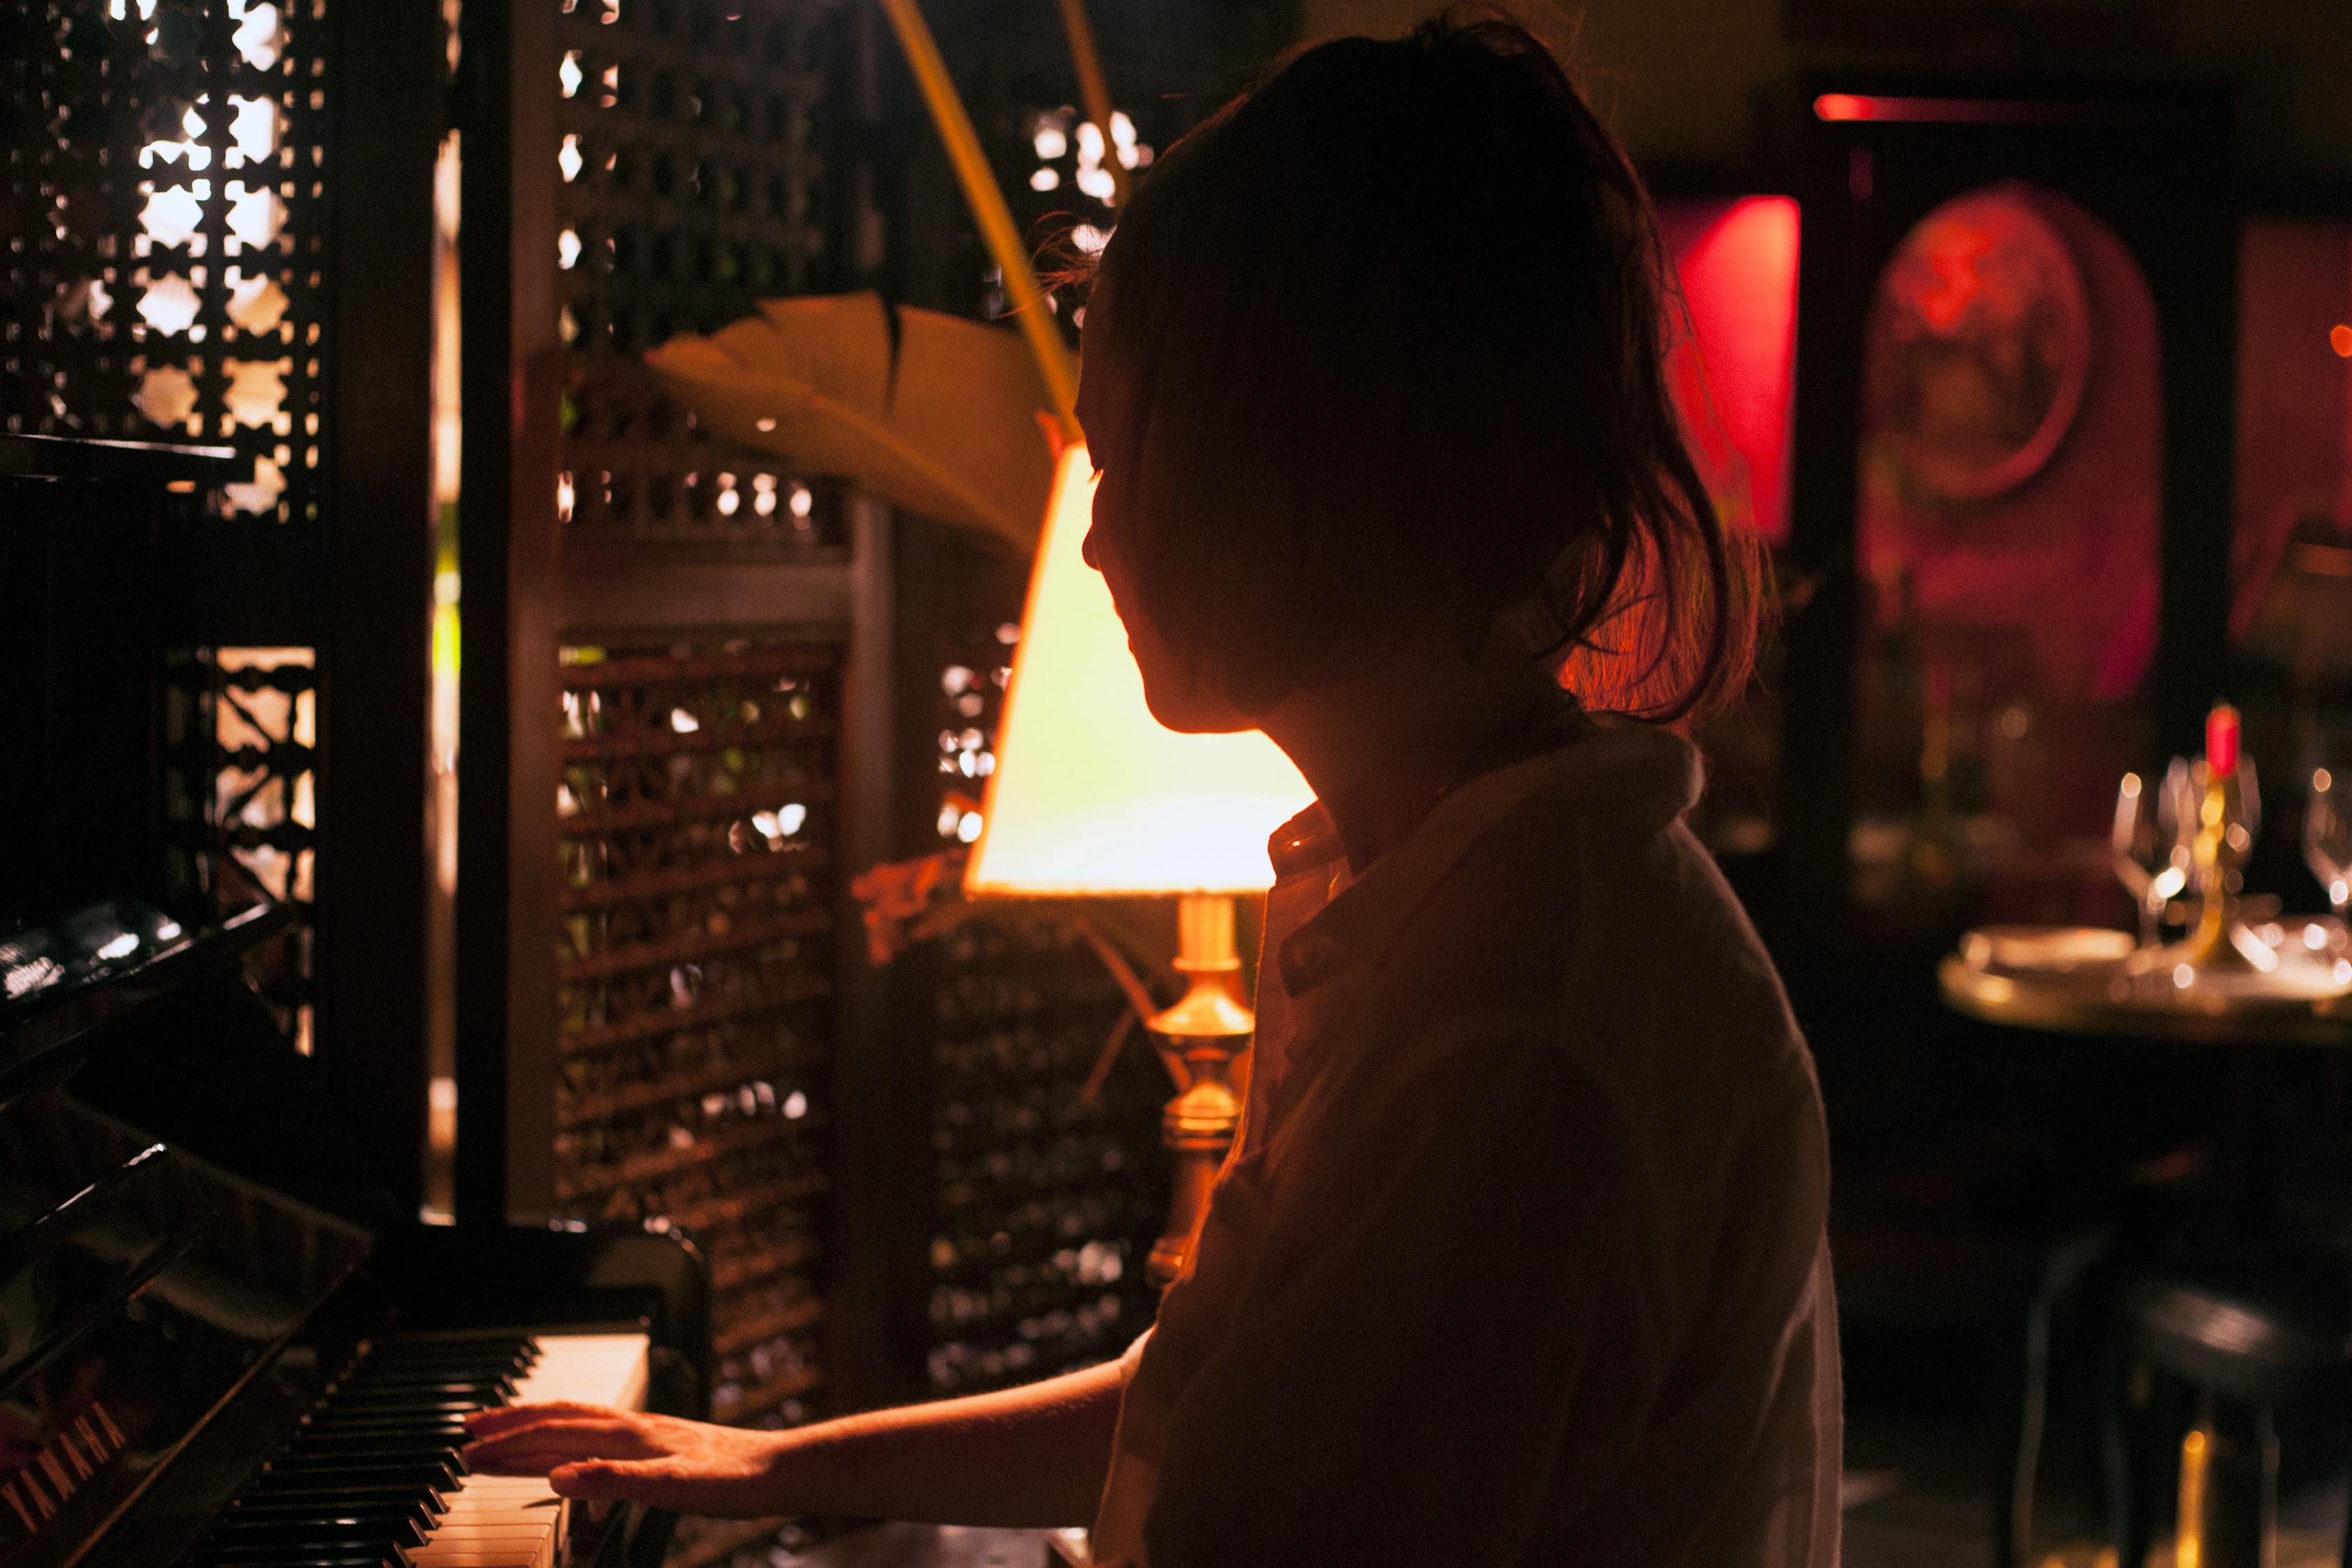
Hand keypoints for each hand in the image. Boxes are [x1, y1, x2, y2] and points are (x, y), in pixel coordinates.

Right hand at [461, 1403, 791, 1516]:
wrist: (779, 1469)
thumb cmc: (734, 1480)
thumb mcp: (672, 1487)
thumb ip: (614, 1481)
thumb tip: (557, 1477)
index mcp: (629, 1435)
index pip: (554, 1435)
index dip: (509, 1444)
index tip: (469, 1451)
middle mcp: (634, 1426)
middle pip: (560, 1419)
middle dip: (512, 1426)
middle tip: (469, 1432)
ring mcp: (648, 1431)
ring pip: (580, 1419)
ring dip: (539, 1422)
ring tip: (508, 1428)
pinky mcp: (662, 1441)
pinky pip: (603, 1430)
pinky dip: (574, 1433)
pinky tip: (576, 1445)